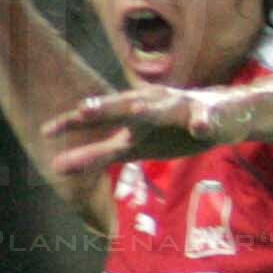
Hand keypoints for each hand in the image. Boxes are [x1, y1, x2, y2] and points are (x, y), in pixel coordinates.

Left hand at [44, 87, 232, 174]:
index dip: (74, 122)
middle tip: (84, 110)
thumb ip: (97, 155)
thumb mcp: (133, 145)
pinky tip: (200, 129)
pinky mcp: (210, 116)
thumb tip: (55, 168)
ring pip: (164, 109)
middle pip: (126, 106)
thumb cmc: (171, 130)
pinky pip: (206, 119)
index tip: (47, 132)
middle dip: (108, 107)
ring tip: (139, 112)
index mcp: (132, 111)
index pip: (99, 116)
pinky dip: (203, 122)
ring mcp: (182, 108)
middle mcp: (153, 104)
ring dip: (152, 109)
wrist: (225, 114)